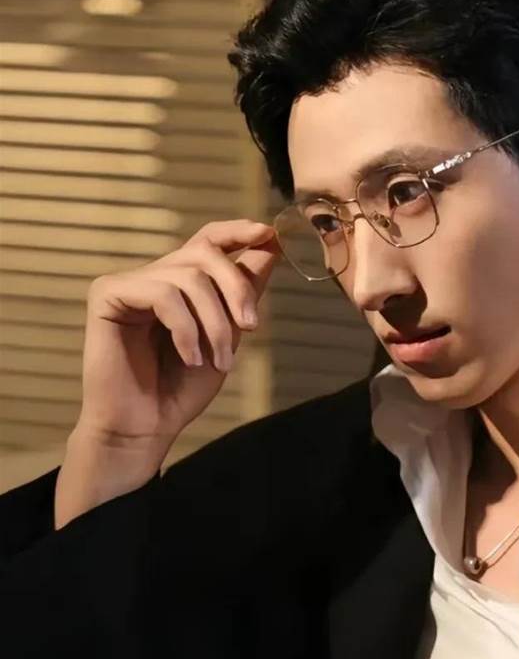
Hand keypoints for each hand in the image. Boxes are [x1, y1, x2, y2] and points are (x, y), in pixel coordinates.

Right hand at [72, 218, 281, 453]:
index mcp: (180, 282)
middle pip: (206, 253)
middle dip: (236, 289)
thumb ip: (243, 290)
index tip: (268, 233)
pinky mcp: (107, 295)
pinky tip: (189, 357)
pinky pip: (162, 294)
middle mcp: (153, 275)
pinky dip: (185, 328)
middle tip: (251, 327)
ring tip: (218, 361)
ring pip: (190, 277)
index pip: (208, 240)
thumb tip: (271, 245)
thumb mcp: (227, 334)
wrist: (146, 427)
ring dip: (214, 323)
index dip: (238, 231)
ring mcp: (128, 283)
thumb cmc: (182, 386)